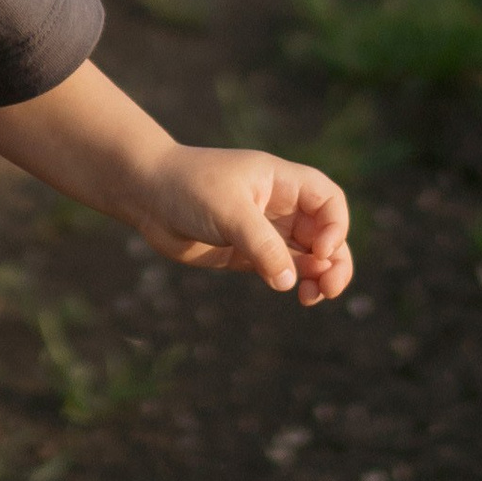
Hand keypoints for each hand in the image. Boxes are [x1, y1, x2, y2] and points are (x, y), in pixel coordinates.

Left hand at [128, 142, 351, 303]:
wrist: (145, 194)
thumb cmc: (187, 187)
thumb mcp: (228, 211)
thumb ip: (261, 245)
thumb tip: (289, 282)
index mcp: (282, 182)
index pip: (329, 202)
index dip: (335, 226)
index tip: (320, 250)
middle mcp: (279, 206)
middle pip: (325, 234)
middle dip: (335, 261)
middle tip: (330, 288)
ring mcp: (264, 231)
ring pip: (307, 257)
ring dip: (318, 277)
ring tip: (311, 298)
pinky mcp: (246, 254)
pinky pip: (281, 270)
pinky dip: (292, 283)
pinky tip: (293, 293)